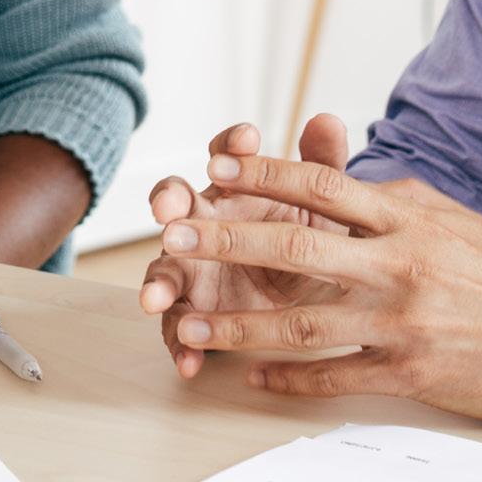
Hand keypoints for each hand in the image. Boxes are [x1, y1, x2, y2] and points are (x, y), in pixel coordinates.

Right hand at [139, 116, 355, 377]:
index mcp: (235, 188)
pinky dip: (182, 346)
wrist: (311, 291)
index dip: (231, 146)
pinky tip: (189, 361)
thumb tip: (327, 120)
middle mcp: (204, 223)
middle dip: (169, 205)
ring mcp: (193, 270)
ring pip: (166, 272)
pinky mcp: (193, 314)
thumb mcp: (324, 207)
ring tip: (153, 299)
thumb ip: (322, 167)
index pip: (225, 156)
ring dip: (157, 284)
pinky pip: (180, 330)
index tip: (248, 138)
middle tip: (167, 210)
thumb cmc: (308, 237)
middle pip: (176, 206)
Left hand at [151, 117, 481, 423]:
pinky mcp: (411, 371)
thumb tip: (348, 187)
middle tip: (174, 236)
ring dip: (240, 326)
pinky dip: (290, 378)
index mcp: (408, 219)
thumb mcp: (451, 222)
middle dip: (226, 241)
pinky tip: (256, 377)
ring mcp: (402, 321)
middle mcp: (400, 264)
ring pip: (303, 322)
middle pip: (296, 248)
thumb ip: (394, 206)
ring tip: (192, 325)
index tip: (215, 171)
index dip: (262, 177)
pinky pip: (335, 376)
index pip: (321, 186)